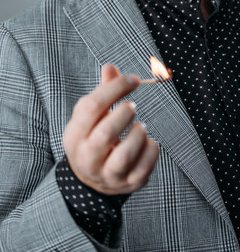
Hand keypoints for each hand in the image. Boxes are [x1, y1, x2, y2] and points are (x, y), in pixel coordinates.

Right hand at [63, 64, 158, 194]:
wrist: (91, 180)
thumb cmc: (93, 137)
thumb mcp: (90, 116)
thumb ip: (102, 92)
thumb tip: (110, 67)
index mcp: (75, 135)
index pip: (92, 107)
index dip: (116, 87)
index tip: (133, 79)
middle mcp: (87, 158)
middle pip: (106, 134)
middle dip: (124, 114)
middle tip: (132, 106)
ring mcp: (108, 175)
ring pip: (123, 156)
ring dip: (138, 135)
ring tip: (140, 127)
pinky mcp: (128, 184)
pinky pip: (143, 168)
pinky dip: (151, 150)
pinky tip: (148, 142)